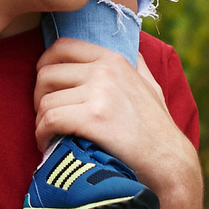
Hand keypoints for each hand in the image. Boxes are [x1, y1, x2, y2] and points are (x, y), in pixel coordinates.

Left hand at [34, 38, 198, 199]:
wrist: (169, 162)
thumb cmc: (157, 129)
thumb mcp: (151, 86)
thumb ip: (136, 65)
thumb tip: (132, 49)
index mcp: (114, 59)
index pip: (62, 47)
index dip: (45, 66)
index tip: (48, 89)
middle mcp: (105, 70)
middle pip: (46, 74)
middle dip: (39, 98)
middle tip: (47, 118)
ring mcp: (100, 93)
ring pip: (46, 101)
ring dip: (41, 122)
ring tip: (50, 136)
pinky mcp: (93, 118)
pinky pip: (49, 120)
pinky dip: (42, 135)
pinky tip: (49, 144)